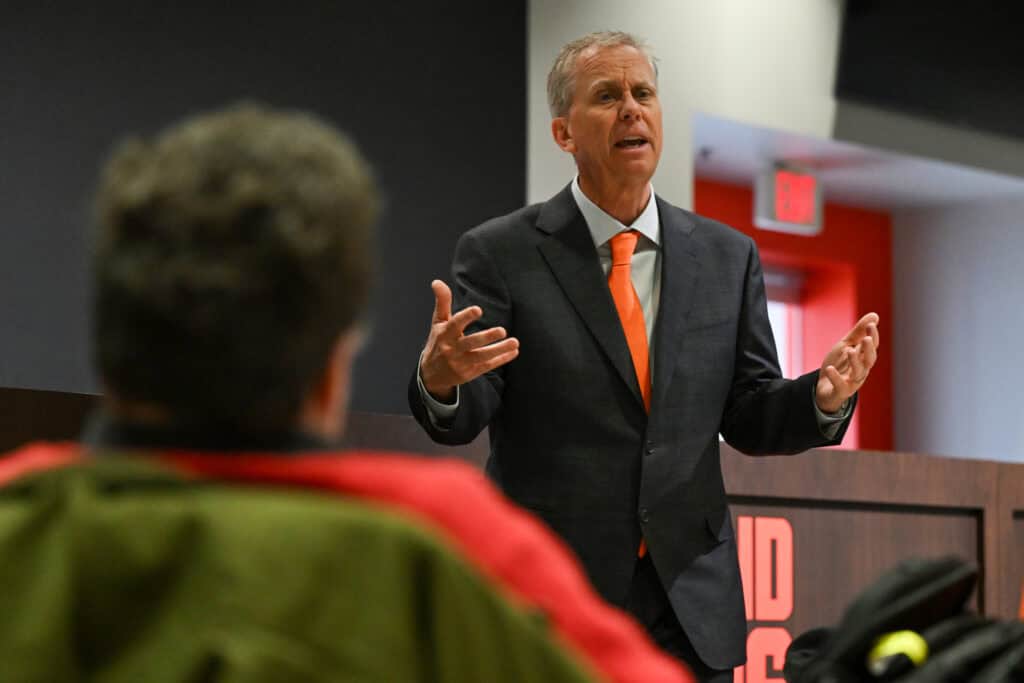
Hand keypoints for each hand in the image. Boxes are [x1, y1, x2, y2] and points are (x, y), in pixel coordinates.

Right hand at [419, 280, 518, 401]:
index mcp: (444, 334)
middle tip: (502, 330)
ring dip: (499, 350)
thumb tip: (437, 281)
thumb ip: (442, 302)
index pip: (455, 324)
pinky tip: (514, 352)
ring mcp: (461, 363)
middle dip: (486, 337)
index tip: (478, 310)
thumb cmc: (438, 342)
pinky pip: (487, 366)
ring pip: (482, 356)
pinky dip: (501, 359)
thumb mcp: (438, 322)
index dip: (466, 317)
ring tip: (515, 342)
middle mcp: (452, 349)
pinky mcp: (469, 373)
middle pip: (470, 343)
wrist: (431, 374)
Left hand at [815, 312, 879, 413]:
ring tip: (849, 351)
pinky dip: (836, 377)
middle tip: (866, 339)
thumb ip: (858, 332)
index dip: (873, 336)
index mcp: (863, 357)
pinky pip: (840, 385)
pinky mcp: (841, 390)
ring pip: (858, 373)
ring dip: (855, 362)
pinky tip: (831, 369)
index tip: (871, 324)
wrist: (823, 388)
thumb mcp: (846, 345)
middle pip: (869, 360)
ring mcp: (852, 381)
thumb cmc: (839, 364)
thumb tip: (875, 315)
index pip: (872, 346)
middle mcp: (861, 369)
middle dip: (868, 349)